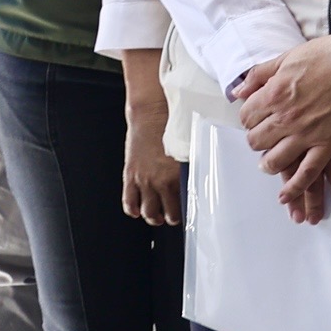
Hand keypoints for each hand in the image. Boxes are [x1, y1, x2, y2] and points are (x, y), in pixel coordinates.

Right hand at [120, 88, 187, 228]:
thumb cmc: (173, 125)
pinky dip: (133, 209)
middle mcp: (160, 181)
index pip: (186, 204)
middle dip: (170, 218)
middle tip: (173, 217)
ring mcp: (144, 179)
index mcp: (178, 175)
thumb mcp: (189, 147)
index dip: (189, 212)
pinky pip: (129, 200)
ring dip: (153, 217)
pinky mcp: (130, 174)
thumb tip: (201, 178)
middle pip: (167, 213)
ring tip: (156, 216)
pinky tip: (137, 210)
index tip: (192, 214)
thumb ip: (193, 166)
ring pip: (148, 211)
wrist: (150, 112)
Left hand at [233, 34, 330, 225]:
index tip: (256, 118)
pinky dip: (294, 187)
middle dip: (256, 141)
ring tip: (269, 164)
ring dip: (269, 165)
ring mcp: (306, 134)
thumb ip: (260, 75)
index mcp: (274, 94)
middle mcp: (285, 117)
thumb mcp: (287, 57)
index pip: (246, 117)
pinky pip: (306, 174)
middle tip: (264, 138)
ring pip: (275, 160)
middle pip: (256, 140)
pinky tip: (285, 196)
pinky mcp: (327, 145)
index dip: (249, 119)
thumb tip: (238, 92)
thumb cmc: (327, 55)